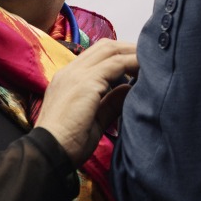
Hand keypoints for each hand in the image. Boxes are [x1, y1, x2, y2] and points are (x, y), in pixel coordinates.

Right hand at [35, 39, 138, 165]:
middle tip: (150, 57)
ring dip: (133, 53)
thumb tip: (130, 88)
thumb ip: (111, 102)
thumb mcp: (94, 119)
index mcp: (68, 78)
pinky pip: (116, 64)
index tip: (139, 61)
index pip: (97, 54)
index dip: (120, 54)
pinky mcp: (86, 83)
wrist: (48, 154)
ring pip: (111, 50)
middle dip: (129, 49)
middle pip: (106, 47)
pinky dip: (133, 63)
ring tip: (152, 61)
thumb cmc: (67, 143)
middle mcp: (70, 71)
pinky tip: (146, 69)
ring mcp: (76, 74)